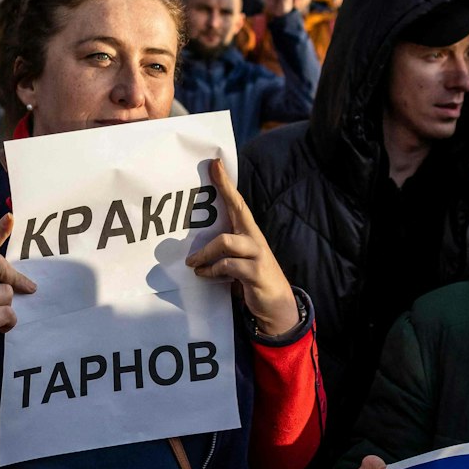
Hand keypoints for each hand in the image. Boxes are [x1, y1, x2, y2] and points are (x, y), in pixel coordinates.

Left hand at [184, 157, 299, 336]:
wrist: (277, 305)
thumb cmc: (252, 279)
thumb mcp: (238, 260)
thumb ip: (223, 250)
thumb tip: (193, 247)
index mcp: (249, 232)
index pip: (237, 202)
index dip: (226, 183)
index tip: (215, 163)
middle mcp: (254, 238)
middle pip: (238, 209)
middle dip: (223, 191)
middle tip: (209, 174)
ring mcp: (256, 254)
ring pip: (225, 242)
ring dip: (204, 253)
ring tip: (192, 263)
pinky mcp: (255, 273)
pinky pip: (227, 265)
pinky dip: (211, 271)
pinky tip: (204, 275)